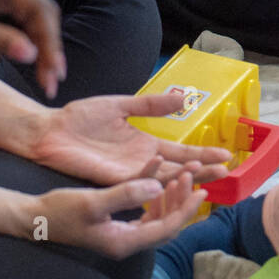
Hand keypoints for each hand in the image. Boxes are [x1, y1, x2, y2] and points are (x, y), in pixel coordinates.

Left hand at [0, 0, 65, 98]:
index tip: (53, 74)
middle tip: (51, 82)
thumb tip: (31, 55)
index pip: (39, 11)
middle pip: (43, 12)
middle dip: (50, 47)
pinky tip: (32, 56)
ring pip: (37, 13)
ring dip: (43, 43)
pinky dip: (29, 35)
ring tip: (45, 74)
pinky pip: (25, 12)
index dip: (50, 44)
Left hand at [28, 91, 231, 185]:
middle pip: (180, 169)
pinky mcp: (113, 177)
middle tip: (228, 172)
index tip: (228, 155)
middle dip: (204, 171)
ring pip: (165, 178)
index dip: (204, 153)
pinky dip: (160, 179)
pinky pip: (141, 179)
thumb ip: (151, 104)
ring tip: (211, 175)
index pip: (182, 152)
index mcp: (146, 144)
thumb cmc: (81, 118)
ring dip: (188, 177)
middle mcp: (142, 161)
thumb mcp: (122, 104)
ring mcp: (129, 172)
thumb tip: (182, 98)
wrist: (50, 130)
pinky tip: (178, 176)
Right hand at [31, 170, 206, 256]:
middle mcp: (127, 240)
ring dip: (170, 196)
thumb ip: (126, 193)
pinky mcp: (116, 223)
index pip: (167, 229)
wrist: (34, 218)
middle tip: (189, 176)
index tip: (202, 191)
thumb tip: (157, 186)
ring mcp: (122, 232)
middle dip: (181, 201)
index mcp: (124, 241)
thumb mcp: (93, 201)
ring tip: (178, 174)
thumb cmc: (61, 212)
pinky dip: (153, 193)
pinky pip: (144, 210)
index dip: (186, 210)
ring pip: (158, 217)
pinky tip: (156, 173)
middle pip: (167, 224)